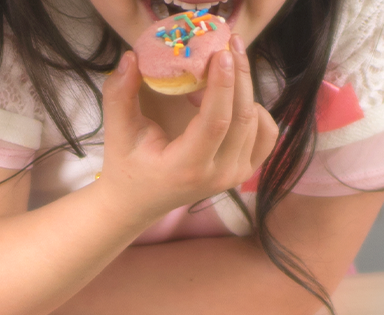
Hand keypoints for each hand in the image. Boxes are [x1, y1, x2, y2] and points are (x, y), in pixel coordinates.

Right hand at [89, 47, 278, 220]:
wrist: (139, 202)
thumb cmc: (127, 164)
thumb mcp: (117, 131)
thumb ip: (119, 94)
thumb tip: (131, 58)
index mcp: (187, 167)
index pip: (216, 123)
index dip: (223, 85)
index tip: (222, 53)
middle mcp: (218, 175)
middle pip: (242, 117)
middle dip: (239, 75)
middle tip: (230, 43)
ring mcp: (236, 175)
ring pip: (257, 121)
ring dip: (242, 89)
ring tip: (216, 73)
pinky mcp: (245, 170)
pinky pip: (266, 133)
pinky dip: (255, 109)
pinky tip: (231, 98)